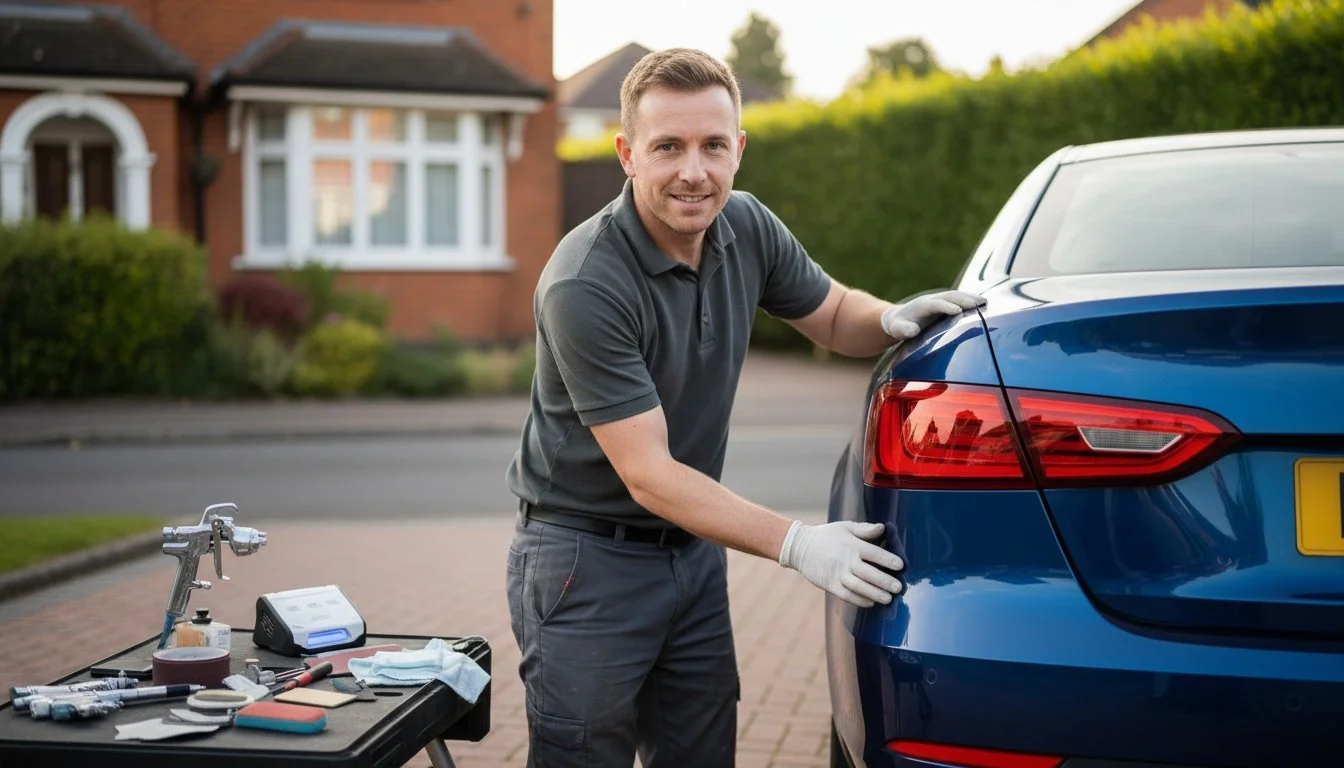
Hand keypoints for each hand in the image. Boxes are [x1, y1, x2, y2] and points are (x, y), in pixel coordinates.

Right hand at [778, 520, 904, 607]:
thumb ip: (865, 529)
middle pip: (869, 573)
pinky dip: (860, 600)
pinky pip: (847, 595)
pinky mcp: (830, 585)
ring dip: (875, 594)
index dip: (888, 560)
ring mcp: (837, 574)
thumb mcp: (845, 527)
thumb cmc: (826, 536)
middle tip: (899, 588)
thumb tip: (883, 528)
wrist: (800, 547)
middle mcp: (845, 560)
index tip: (901, 566)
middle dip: (885, 581)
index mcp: (852, 545)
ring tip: (888, 599)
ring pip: (859, 587)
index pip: (874, 553)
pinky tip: (871, 602)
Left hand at [880, 290, 985, 340]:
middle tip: (978, 304)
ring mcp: (940, 300)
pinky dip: (971, 299)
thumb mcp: (897, 329)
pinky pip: (959, 299)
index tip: (958, 311)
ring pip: (956, 295)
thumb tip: (913, 330)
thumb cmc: (899, 326)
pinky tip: (984, 303)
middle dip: (962, 299)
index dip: (946, 307)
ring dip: (970, 297)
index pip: (935, 304)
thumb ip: (904, 330)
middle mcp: (932, 300)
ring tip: (985, 302)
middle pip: (949, 296)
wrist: (899, 317)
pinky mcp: (946, 303)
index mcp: (921, 306)